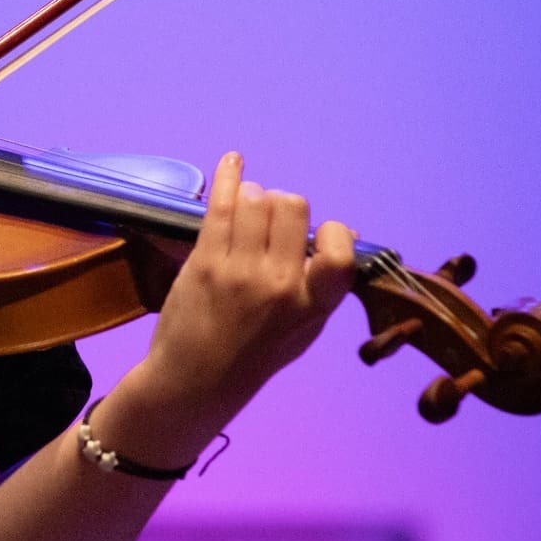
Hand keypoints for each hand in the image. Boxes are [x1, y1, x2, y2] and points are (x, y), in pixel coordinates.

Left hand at [140, 151, 355, 425]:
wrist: (195, 380)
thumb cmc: (253, 353)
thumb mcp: (304, 329)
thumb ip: (323, 284)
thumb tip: (345, 232)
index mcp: (312, 306)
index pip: (339, 251)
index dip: (330, 232)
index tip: (315, 235)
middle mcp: (279, 284)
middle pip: (292, 207)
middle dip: (283, 206)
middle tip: (268, 225)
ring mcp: (239, 270)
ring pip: (256, 199)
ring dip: (254, 196)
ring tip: (246, 212)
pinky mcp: (204, 260)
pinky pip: (220, 204)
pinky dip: (228, 175)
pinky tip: (233, 161)